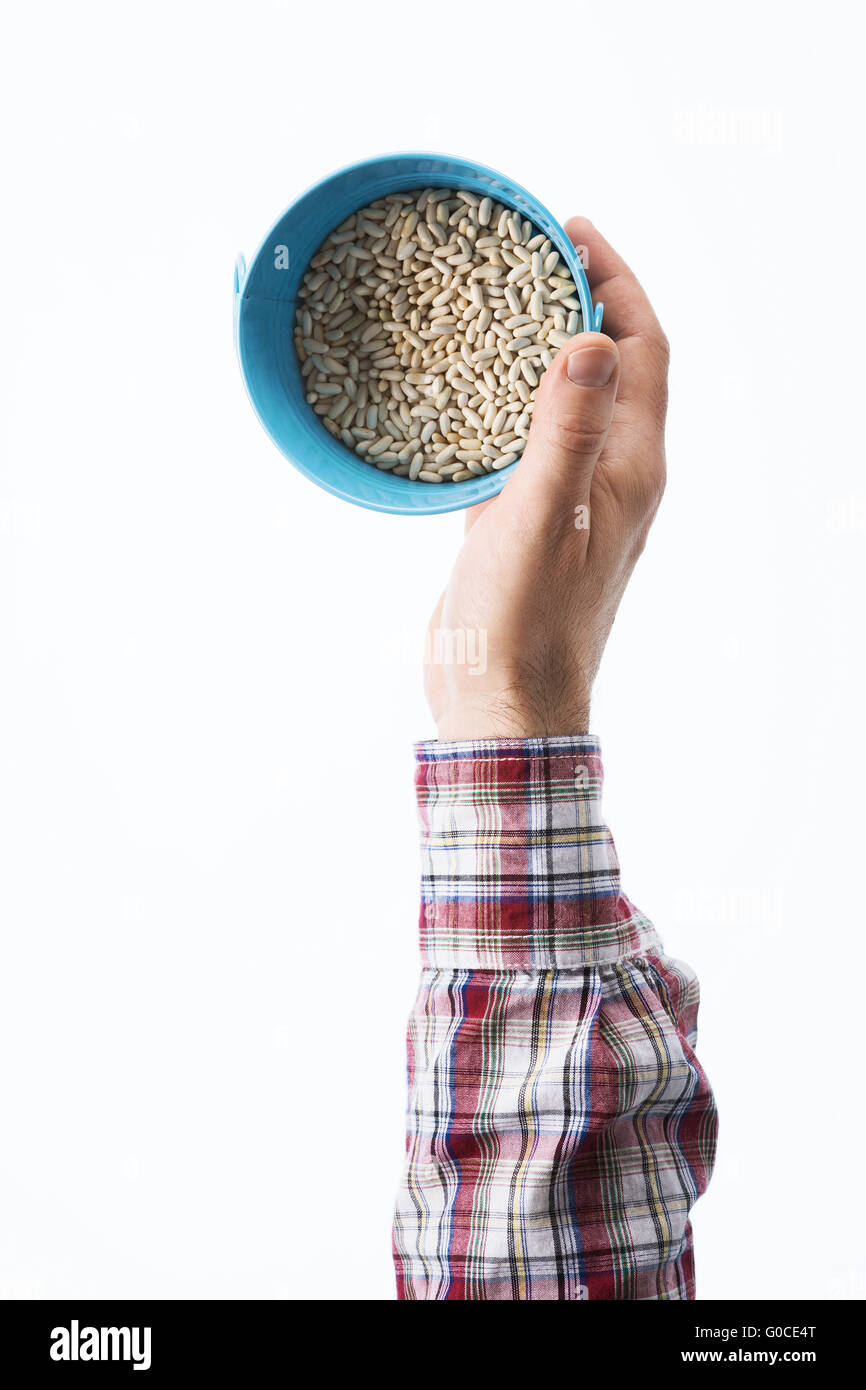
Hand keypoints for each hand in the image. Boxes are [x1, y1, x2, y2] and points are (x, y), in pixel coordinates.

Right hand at [425, 218, 669, 739]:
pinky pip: (525, 438)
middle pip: (609, 364)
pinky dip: (503, 398)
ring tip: (493, 301)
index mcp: (630, 468)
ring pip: (564, 399)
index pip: (641, 350)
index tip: (570, 231)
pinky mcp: (526, 517)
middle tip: (527, 250)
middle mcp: (608, 474)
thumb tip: (591, 341)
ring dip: (539, 346)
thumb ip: (565, 433)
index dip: (615, 283)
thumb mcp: (540, 522)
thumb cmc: (525, 627)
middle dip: (579, 298)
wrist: (501, 705)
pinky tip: (462, 385)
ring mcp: (567, 496)